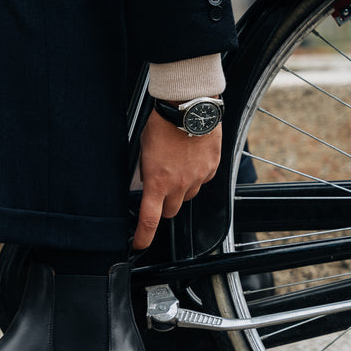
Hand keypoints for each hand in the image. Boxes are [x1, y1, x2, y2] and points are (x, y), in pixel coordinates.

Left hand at [132, 108, 221, 249]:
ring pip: (187, 196)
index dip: (144, 236)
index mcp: (157, 182)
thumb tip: (148, 184)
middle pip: (170, 211)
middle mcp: (179, 185)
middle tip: (160, 189)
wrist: (188, 106)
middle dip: (163, 206)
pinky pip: (202, 181)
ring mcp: (197, 178)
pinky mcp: (212, 168)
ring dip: (180, 190)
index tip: (140, 244)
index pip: (150, 219)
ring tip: (176, 166)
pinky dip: (195, 176)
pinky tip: (190, 159)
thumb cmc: (162, 125)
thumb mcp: (144, 151)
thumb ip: (146, 173)